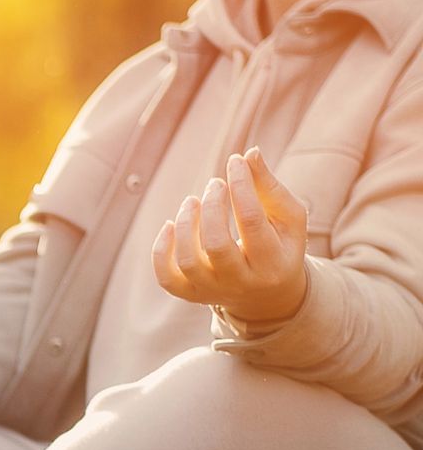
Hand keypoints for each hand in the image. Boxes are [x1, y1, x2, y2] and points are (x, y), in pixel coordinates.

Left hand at [153, 148, 309, 323]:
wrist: (267, 294)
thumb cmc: (279, 245)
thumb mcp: (287, 218)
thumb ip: (270, 187)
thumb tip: (249, 154)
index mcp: (273, 262)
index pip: (252, 221)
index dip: (241, 186)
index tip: (235, 161)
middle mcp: (241, 282)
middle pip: (216, 244)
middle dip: (212, 207)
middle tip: (214, 184)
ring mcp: (213, 291)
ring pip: (188, 261)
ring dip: (186, 223)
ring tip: (192, 201)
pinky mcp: (190, 295)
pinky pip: (166, 277)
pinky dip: (161, 249)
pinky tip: (170, 225)